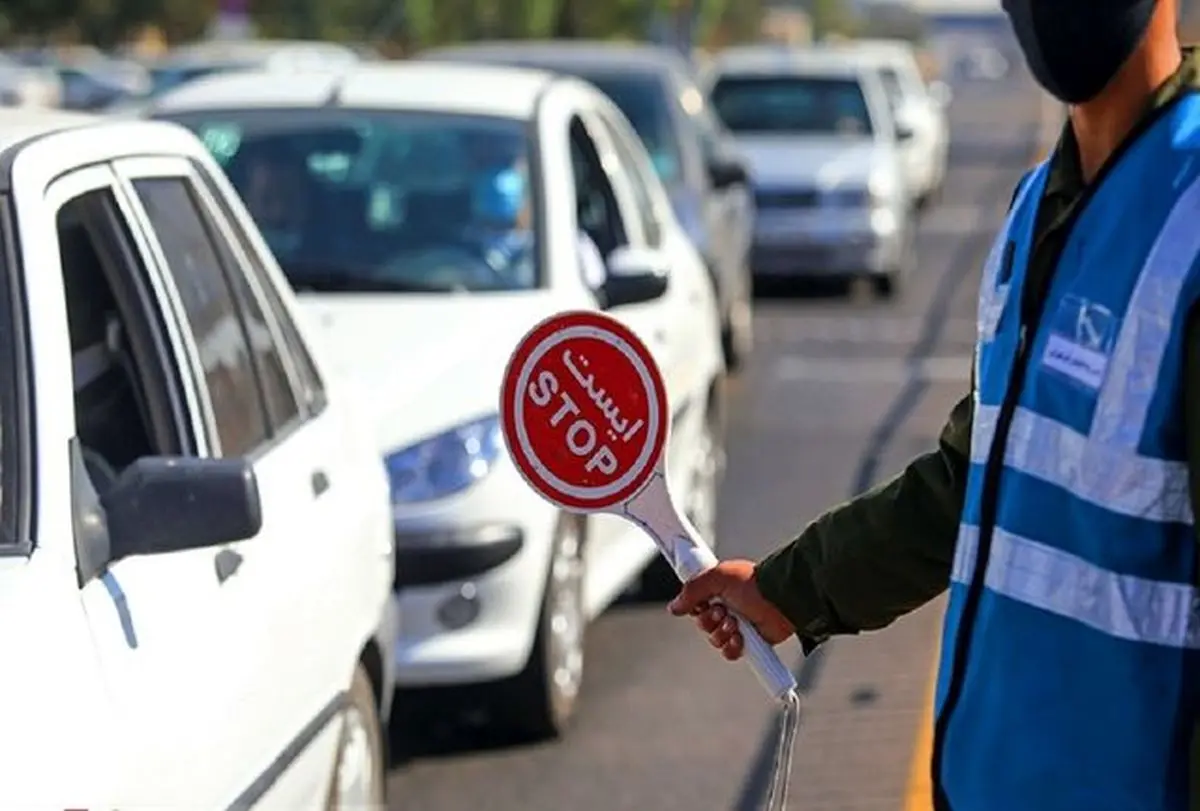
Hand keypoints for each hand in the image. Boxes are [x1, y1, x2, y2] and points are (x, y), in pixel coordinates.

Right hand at [668, 560, 794, 660]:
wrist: (780, 600)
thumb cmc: (753, 583)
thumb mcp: (717, 577)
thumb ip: (692, 590)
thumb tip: (674, 607)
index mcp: (718, 590)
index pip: (695, 604)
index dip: (696, 606)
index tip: (702, 603)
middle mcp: (727, 608)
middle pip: (702, 624)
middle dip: (709, 621)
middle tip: (722, 612)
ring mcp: (737, 626)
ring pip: (714, 639)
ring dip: (722, 634)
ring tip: (735, 624)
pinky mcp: (748, 642)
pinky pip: (729, 652)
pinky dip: (732, 647)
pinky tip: (740, 638)